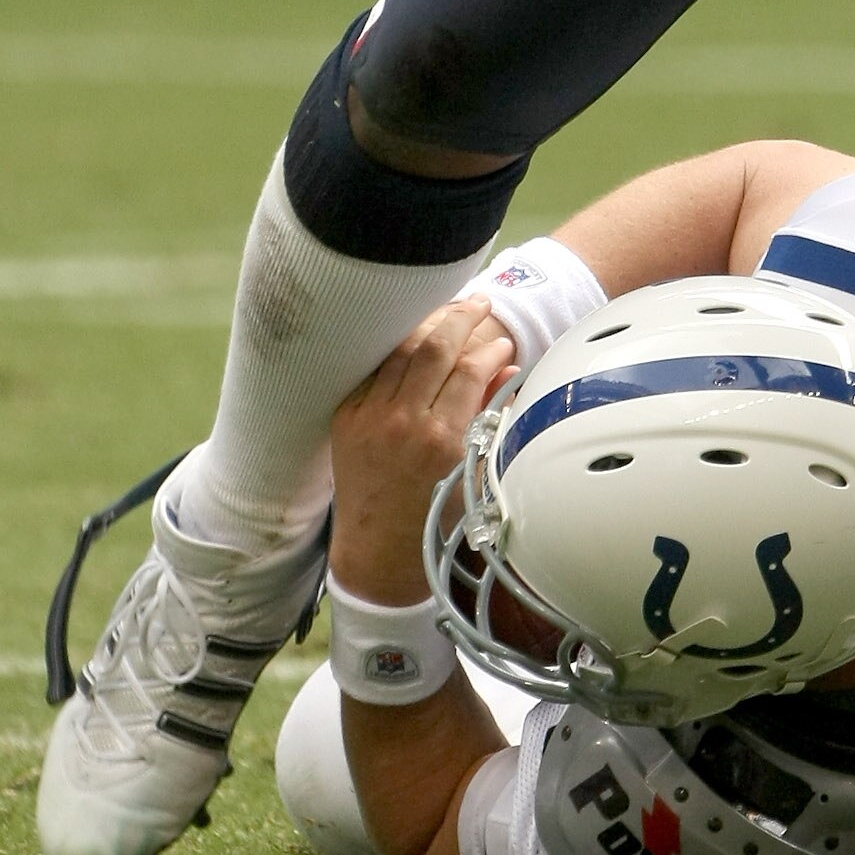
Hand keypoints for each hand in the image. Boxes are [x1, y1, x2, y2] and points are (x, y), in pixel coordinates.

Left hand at [330, 298, 515, 605]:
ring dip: (430, 322)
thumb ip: (492, 414)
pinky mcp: (346, 416)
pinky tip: (415, 335)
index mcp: (441, 439)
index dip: (491, 348)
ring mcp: (368, 416)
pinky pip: (375, 368)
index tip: (504, 343)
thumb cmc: (437, 518)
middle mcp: (402, 422)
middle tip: (482, 303)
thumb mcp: (476, 470)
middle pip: (435, 346)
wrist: (378, 552)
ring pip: (402, 348)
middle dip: (463, 317)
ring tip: (452, 309)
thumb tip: (508, 367)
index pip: (470, 369)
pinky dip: (398, 347)